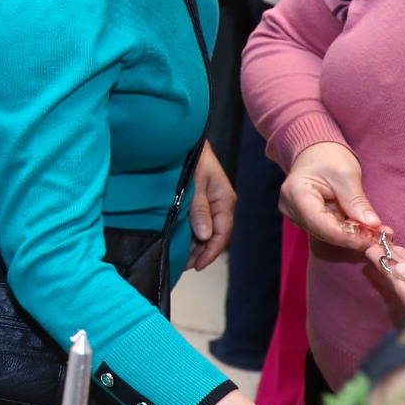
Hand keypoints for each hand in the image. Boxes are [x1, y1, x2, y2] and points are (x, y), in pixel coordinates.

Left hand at [188, 142, 234, 269]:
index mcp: (224, 199)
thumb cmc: (191, 156)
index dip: (210, 252)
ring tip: (179, 258)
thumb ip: (199, 209)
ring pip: (205, 231)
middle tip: (183, 265)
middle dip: (200, 252)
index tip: (197, 265)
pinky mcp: (199, 201)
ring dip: (194, 246)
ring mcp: (210, 203)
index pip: (222, 233)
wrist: (181, 138)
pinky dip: (190, 235)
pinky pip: (197, 223)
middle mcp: (220, 204)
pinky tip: (179, 242)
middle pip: (214, 236)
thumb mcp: (195, 182)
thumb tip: (205, 235)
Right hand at [279, 141, 389, 259]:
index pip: (318, 222)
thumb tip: (373, 225)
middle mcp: (291, 208)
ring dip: (350, 236)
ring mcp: (297, 215)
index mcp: (295, 193)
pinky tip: (364, 231)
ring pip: (325, 234)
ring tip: (375, 235)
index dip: (342, 236)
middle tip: (379, 240)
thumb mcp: (346, 174)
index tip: (366, 242)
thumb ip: (356, 201)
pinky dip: (346, 232)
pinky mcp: (307, 219)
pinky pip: (327, 230)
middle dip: (350, 238)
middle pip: (321, 231)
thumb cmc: (328, 157)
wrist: (316, 152)